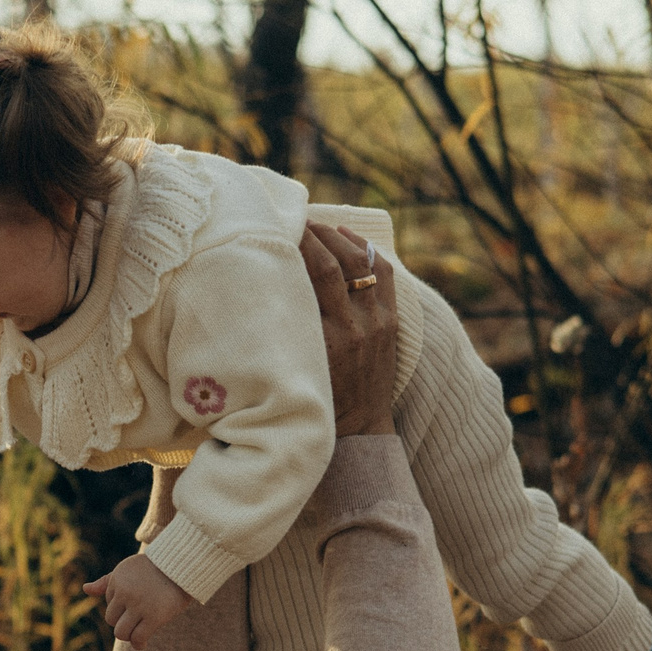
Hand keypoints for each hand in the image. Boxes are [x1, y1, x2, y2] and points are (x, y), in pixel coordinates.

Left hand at [83, 552, 191, 649]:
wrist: (182, 566)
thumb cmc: (154, 568)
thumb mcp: (127, 570)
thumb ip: (107, 582)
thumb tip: (86, 589)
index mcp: (117, 580)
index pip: (109, 602)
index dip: (121, 605)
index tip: (135, 601)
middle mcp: (126, 593)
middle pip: (111, 620)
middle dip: (121, 622)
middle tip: (134, 622)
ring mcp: (140, 606)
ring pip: (121, 632)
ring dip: (128, 635)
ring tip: (136, 633)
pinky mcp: (154, 616)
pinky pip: (139, 637)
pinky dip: (139, 644)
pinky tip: (142, 644)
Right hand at [299, 221, 397, 436]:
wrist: (358, 430)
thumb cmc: (312, 402)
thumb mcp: (292, 367)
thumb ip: (283, 332)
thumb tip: (260, 287)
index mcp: (327, 340)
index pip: (314, 276)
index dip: (299, 246)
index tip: (280, 230)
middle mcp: (355, 327)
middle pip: (338, 263)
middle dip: (316, 235)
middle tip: (295, 220)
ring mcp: (377, 323)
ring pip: (363, 264)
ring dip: (339, 238)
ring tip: (318, 225)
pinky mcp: (391, 322)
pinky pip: (384, 274)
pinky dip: (366, 250)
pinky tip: (347, 237)